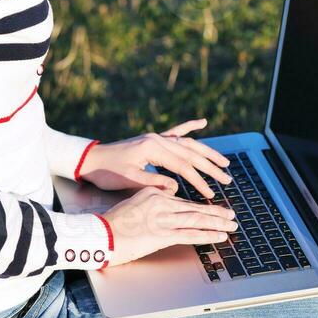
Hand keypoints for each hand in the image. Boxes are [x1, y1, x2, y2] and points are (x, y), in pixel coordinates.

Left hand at [79, 117, 231, 198]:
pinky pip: (175, 131)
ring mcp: (156, 137)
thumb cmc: (107, 172)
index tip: (211, 194)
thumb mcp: (129, 180)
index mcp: (152, 148)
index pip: (183, 166)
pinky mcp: (153, 139)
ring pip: (187, 143)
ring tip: (224, 162)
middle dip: (210, 167)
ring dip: (206, 152)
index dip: (199, 181)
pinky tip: (201, 122)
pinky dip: (189, 126)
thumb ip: (154, 183)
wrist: (89, 159)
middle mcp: (157, 139)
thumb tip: (177, 188)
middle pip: (190, 153)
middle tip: (227, 178)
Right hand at [103, 185, 237, 267]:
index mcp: (153, 193)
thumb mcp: (133, 202)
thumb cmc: (112, 222)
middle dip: (215, 212)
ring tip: (231, 225)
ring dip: (217, 222)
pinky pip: (191, 235)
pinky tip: (220, 236)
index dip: (199, 206)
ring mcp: (163, 219)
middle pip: (194, 208)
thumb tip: (165, 201)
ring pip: (196, 219)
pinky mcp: (162, 235)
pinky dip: (208, 235)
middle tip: (231, 214)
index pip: (182, 200)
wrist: (100, 234)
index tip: (212, 208)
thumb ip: (151, 201)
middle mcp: (160, 203)